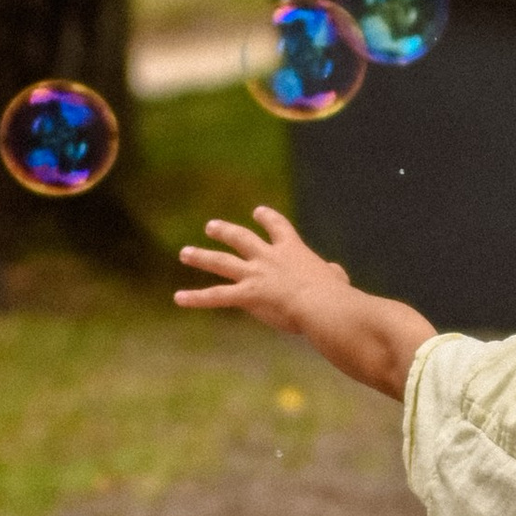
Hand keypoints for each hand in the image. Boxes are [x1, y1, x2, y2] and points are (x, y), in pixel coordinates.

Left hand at [175, 205, 346, 332]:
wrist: (322, 305)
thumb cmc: (335, 295)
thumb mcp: (336, 280)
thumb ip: (333, 274)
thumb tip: (335, 273)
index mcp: (293, 250)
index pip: (278, 227)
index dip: (267, 218)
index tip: (258, 211)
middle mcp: (269, 257)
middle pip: (242, 239)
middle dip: (225, 231)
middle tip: (210, 226)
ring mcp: (255, 274)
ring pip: (222, 262)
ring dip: (202, 256)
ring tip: (185, 253)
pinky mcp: (247, 295)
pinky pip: (217, 296)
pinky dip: (196, 298)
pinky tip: (179, 298)